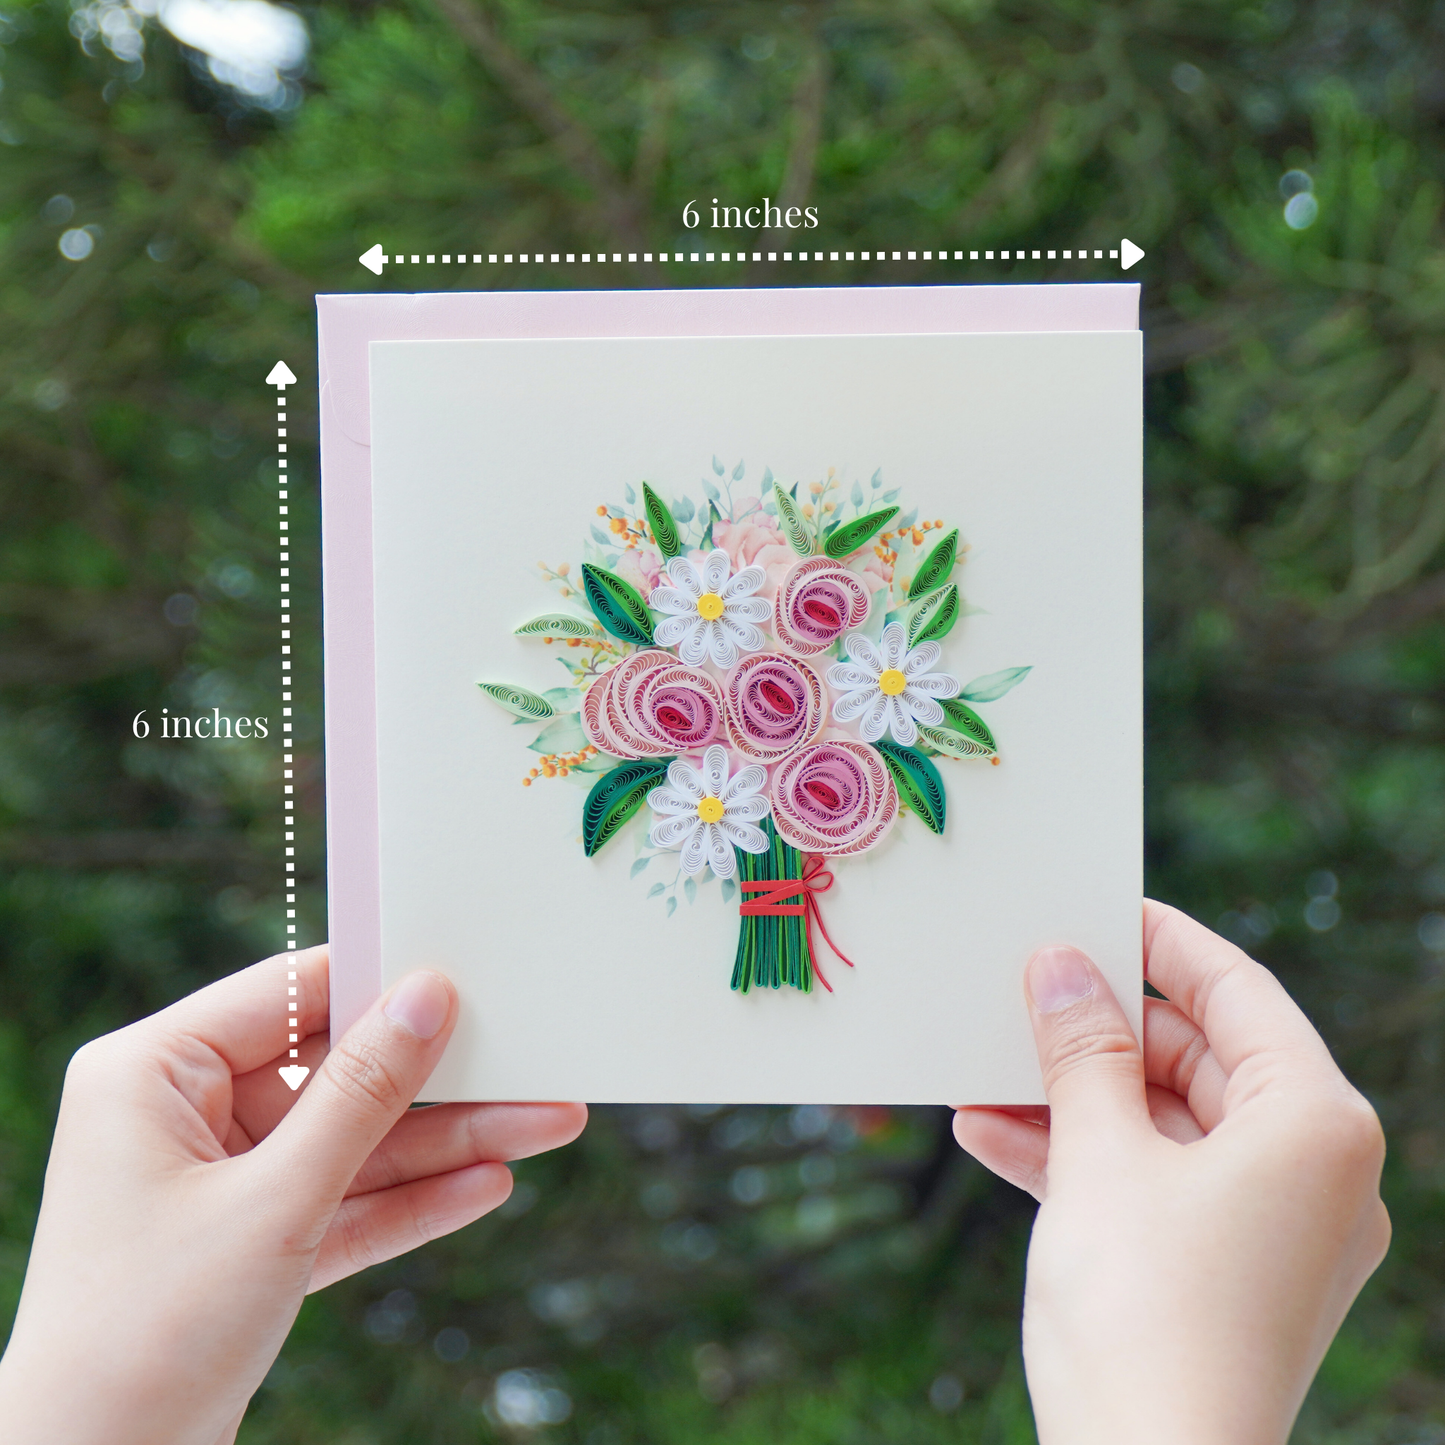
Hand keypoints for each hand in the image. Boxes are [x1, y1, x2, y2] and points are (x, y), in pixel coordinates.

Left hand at [0, 945, 585, 1444]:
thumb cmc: (145, 1338)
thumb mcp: (273, 1203)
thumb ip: (360, 1095)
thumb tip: (427, 998)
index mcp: (152, 1073)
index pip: (288, 994)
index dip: (381, 983)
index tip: (470, 974)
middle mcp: (181, 1114)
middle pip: (335, 1073)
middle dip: (438, 1085)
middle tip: (530, 1064)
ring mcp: (216, 1180)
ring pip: (352, 1142)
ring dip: (445, 1144)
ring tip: (544, 1125)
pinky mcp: (248, 1242)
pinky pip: (342, 1202)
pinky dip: (410, 1200)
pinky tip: (488, 1183)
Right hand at [954, 900, 1388, 1444]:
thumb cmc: (1142, 1311)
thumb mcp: (1098, 1156)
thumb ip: (1082, 1050)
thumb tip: (1061, 964)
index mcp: (1316, 1125)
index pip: (1239, 992)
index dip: (1163, 942)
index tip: (1098, 907)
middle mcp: (1315, 1172)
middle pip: (1200, 1059)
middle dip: (1099, 1031)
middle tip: (1023, 990)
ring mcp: (1275, 1229)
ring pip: (1166, 1124)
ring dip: (1073, 1097)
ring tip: (984, 1068)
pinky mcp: (1229, 1273)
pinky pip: (1155, 1184)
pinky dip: (1083, 1157)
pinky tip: (992, 1134)